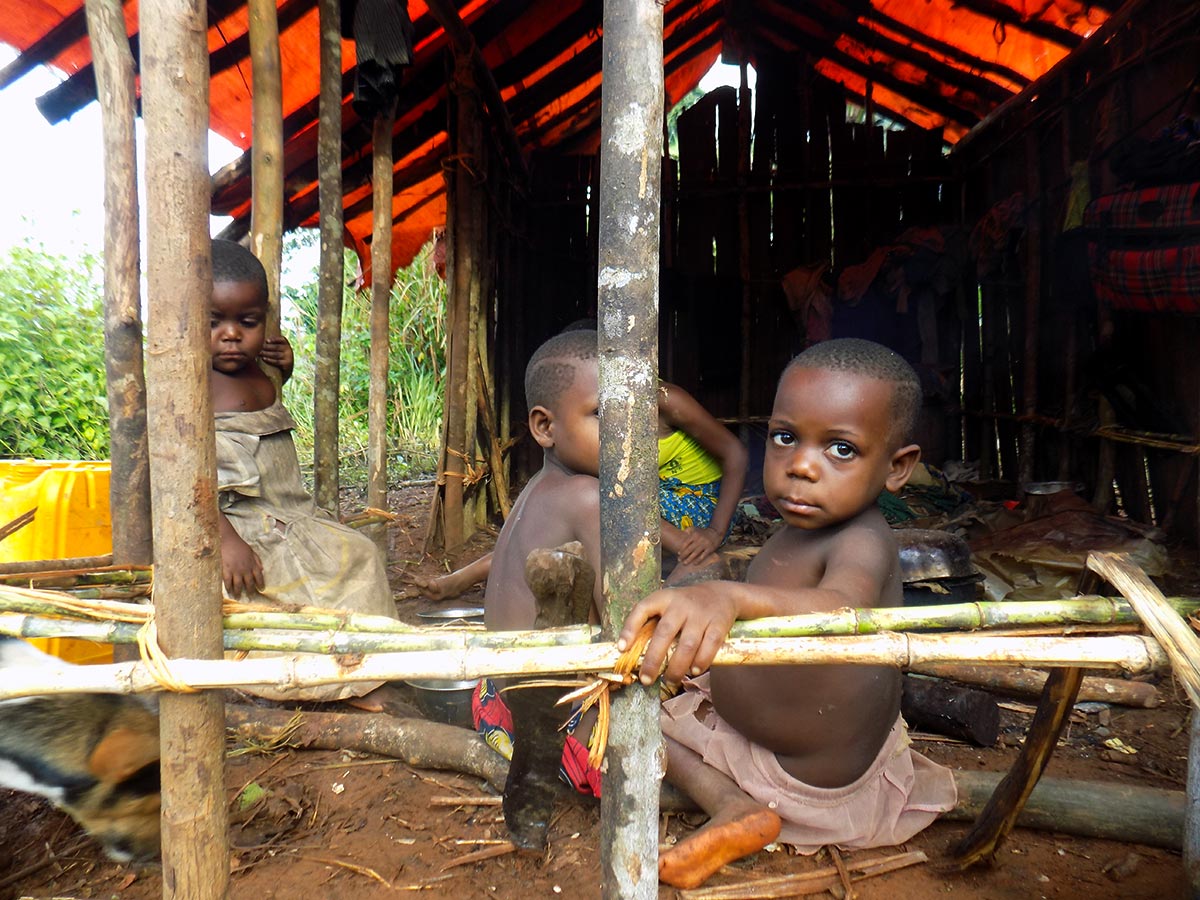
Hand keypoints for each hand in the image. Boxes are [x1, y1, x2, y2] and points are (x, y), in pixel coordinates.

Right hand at [221, 532, 263, 597]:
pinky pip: (228, 582)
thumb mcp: (252, 551)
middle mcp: (245, 569)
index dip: (260, 584)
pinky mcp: (226, 570)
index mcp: (252, 564)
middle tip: (250, 596)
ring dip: (238, 592)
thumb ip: (257, 561)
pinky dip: (228, 587)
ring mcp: (236, 570)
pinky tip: (229, 591)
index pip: (259, 576)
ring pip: (238, 584)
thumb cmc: (239, 545)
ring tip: (238, 597)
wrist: (228, 540)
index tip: (262, 589)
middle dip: (250, 590)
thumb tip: (262, 570)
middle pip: (249, 583)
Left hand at [259, 336, 294, 380]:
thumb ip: (273, 343)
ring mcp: (289, 357)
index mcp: (286, 344)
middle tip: (259, 347)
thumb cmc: (280, 356)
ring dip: (266, 353)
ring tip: (259, 353)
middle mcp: (289, 349)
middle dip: (267, 347)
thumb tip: (261, 339)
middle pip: (277, 347)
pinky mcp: (287, 364)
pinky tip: (264, 358)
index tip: (266, 341)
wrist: (287, 368)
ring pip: (276, 354)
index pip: (281, 339)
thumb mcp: (280, 348)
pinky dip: (270, 360)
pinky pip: (277, 361)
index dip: (274, 339)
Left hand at [618, 582, 736, 687]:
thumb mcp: (667, 604)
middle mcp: (680, 604)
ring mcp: (700, 614)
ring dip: (677, 667)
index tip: (621, 649)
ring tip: (670, 680)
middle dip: (653, 660)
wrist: (721, 594)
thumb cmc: (686, 606)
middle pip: (664, 633)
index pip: (642, 608)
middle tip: (646, 679)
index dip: (630, 628)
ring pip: (687, 644)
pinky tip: (693, 671)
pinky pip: (709, 646)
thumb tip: (631, 653)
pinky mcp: (719, 623)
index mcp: (663, 598)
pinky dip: (701, 661)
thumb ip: (653, 623)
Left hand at [675, 526, 720, 564]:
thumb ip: (688, 530)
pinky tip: (694, 563)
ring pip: (695, 553)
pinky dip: (698, 560)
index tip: (679, 554)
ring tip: (685, 563)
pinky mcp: (710, 549)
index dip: (682, 549)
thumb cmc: (703, 532)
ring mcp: (705, 544)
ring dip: (689, 559)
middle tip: (679, 560)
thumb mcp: (695, 529)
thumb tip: (682, 532)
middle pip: (689, 549)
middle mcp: (699, 540)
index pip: (686, 543)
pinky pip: (703, 556)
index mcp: (694, 535)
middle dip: (683, 555)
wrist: (715, 532)